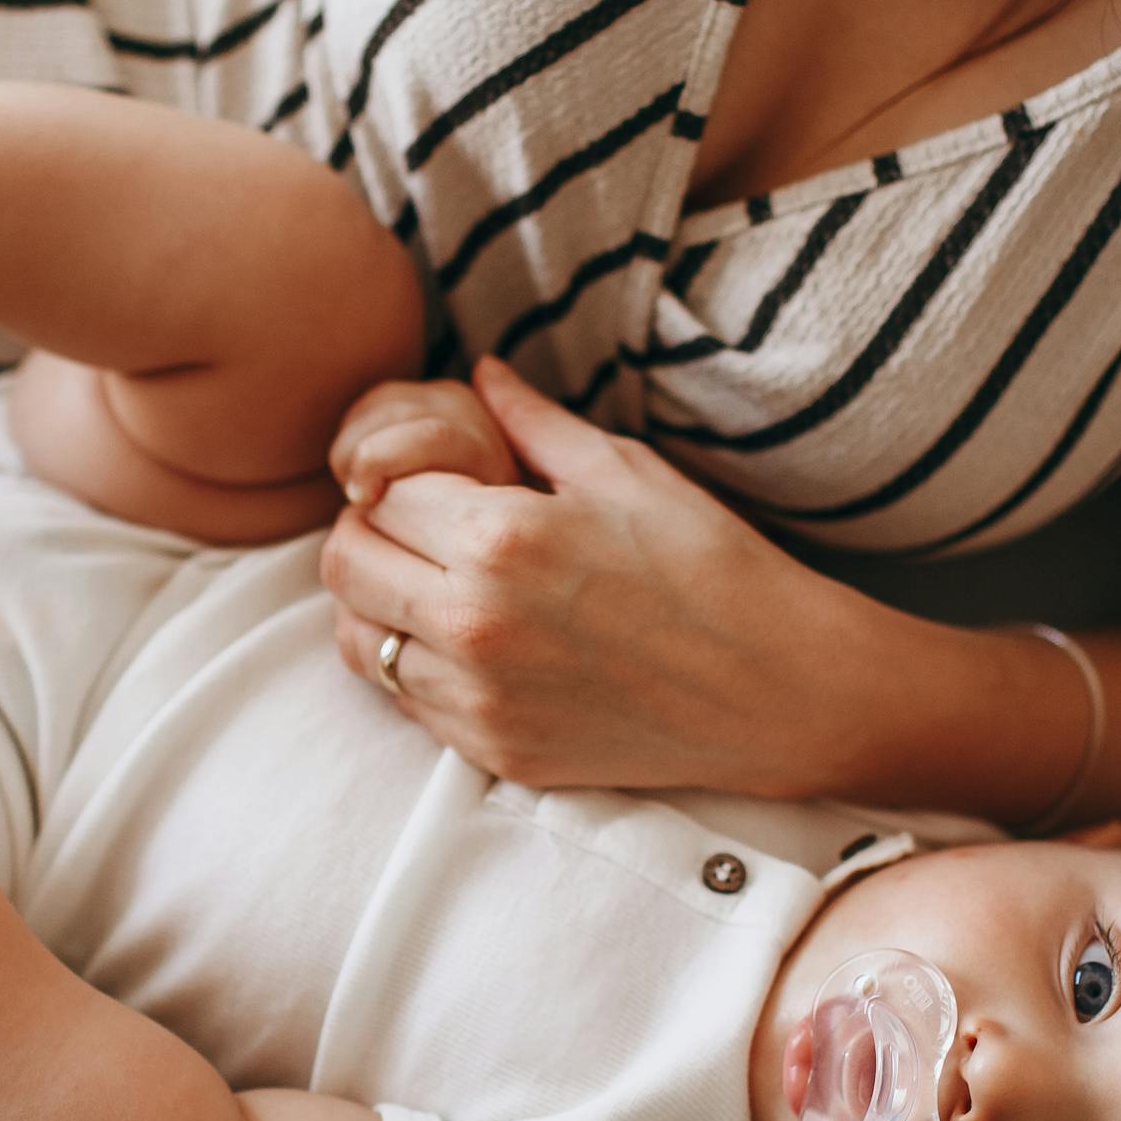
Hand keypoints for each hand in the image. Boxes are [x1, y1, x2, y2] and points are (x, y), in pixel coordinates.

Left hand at [318, 356, 865, 792]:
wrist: (775, 690)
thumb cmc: (711, 566)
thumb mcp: (624, 471)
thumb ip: (532, 421)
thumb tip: (478, 370)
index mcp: (498, 539)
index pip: (380, 492)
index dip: (400, 477)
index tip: (435, 480)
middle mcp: (472, 624)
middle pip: (345, 565)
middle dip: (369, 532)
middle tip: (417, 528)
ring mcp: (478, 697)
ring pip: (359, 640)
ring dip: (379, 603)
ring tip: (433, 584)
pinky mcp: (494, 749)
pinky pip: (405, 701)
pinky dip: (415, 664)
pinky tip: (469, 640)